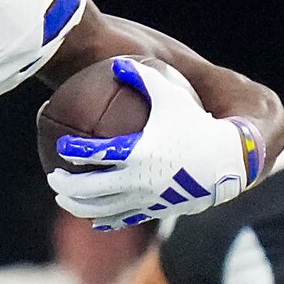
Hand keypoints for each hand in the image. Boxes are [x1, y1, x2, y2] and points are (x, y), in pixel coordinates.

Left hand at [46, 57, 257, 228]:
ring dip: (76, 206)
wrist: (230, 160)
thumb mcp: (173, 97)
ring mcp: (144, 200)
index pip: (94, 154)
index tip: (63, 147)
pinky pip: (120, 220)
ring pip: (99, 210)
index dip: (73, 152)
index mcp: (137, 152)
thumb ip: (144, 78)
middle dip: (64, 185)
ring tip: (65, 197)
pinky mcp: (153, 212)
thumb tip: (118, 62)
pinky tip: (91, 216)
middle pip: (86, 189)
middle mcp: (137, 180)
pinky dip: (101, 219)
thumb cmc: (199, 125)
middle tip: (54, 177)